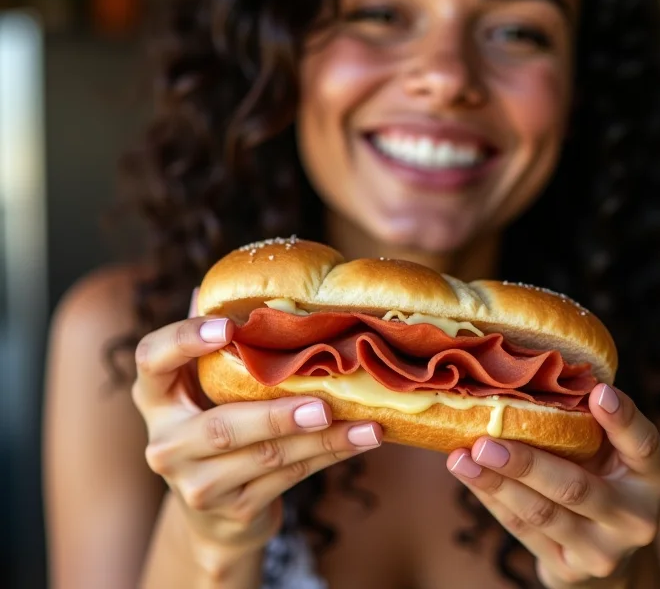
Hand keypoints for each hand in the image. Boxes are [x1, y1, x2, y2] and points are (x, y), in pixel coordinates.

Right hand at [131, 291, 381, 553]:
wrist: (215, 515)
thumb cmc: (218, 424)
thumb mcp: (208, 387)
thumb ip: (218, 344)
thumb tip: (232, 285)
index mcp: (156, 397)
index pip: (152, 359)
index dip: (184, 340)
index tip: (228, 327)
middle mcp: (166, 443)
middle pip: (220, 426)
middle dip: (275, 415)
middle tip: (322, 403)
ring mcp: (196, 483)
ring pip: (265, 457)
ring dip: (321, 439)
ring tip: (365, 423)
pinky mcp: (232, 509)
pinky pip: (287, 478)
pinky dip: (328, 456)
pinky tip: (360, 439)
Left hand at [447, 385, 659, 587]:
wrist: (607, 551)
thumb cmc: (601, 473)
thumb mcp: (608, 448)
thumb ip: (584, 419)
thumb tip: (523, 367)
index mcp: (655, 474)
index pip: (644, 444)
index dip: (624, 419)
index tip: (599, 391)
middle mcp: (637, 516)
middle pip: (577, 487)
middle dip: (526, 464)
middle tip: (485, 441)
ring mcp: (606, 550)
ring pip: (543, 514)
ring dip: (496, 484)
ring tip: (461, 458)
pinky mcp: (572, 571)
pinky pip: (524, 531)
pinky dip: (493, 500)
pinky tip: (470, 477)